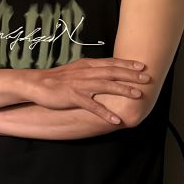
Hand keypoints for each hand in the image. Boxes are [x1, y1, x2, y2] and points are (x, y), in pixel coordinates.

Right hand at [28, 58, 150, 123]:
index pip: (111, 63)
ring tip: (138, 95)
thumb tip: (105, 73)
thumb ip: (91, 71)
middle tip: (147, 78)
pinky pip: (92, 106)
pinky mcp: (73, 97)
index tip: (141, 66)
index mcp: (87, 66)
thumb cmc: (57, 79)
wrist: (36, 84)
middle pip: (112, 72)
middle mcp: (86, 73)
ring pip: (106, 86)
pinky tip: (115, 120)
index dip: (127, 64)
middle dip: (131, 75)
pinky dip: (105, 113)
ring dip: (123, 90)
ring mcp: (80, 85)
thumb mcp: (76, 70)